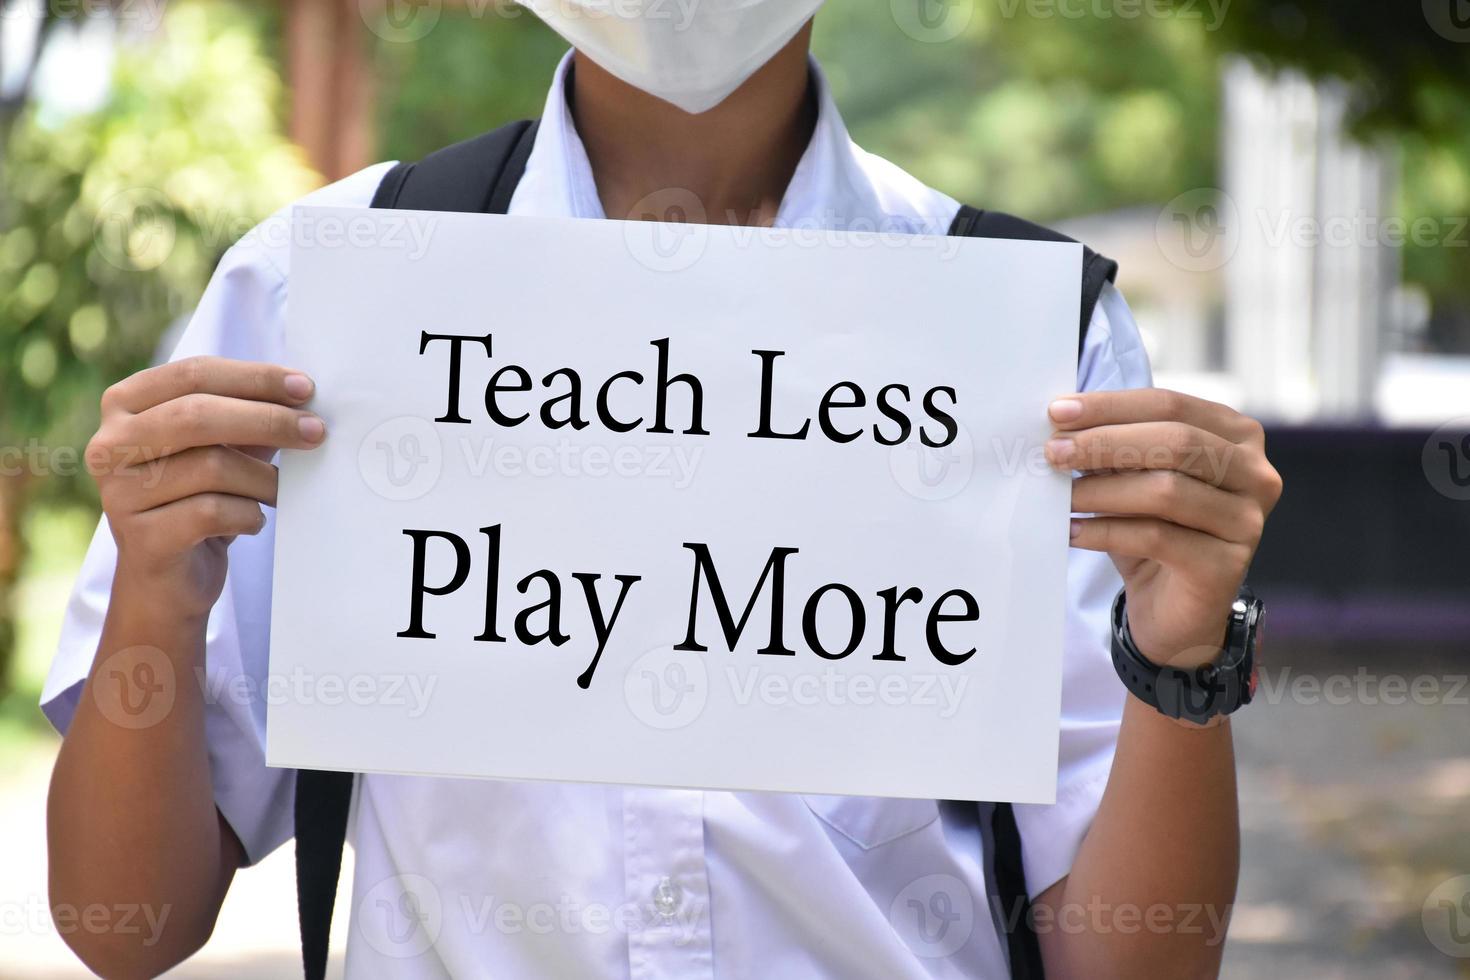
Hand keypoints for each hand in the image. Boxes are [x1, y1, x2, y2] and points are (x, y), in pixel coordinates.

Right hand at [86, 356, 326, 616]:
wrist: (168, 580)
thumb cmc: (200, 498)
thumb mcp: (225, 447)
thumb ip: (251, 413)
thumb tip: (303, 392)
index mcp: (125, 404)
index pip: (195, 373)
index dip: (255, 378)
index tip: (306, 388)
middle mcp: (110, 444)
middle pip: (199, 416)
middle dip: (268, 420)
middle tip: (316, 432)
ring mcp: (119, 493)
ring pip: (212, 467)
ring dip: (264, 478)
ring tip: (280, 491)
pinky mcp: (141, 539)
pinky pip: (213, 513)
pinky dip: (249, 515)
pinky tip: (253, 520)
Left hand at [1046, 389, 1281, 668]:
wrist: (1175, 610)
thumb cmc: (1154, 531)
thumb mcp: (1134, 480)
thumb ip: (1114, 448)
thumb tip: (1063, 422)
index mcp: (1237, 436)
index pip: (1170, 405)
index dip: (1111, 406)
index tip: (1057, 411)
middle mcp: (1255, 474)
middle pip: (1175, 441)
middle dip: (1105, 442)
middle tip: (1053, 452)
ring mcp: (1247, 521)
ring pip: (1166, 490)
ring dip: (1101, 490)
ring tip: (1060, 497)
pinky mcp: (1227, 566)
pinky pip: (1156, 537)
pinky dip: (1106, 531)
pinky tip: (1073, 532)